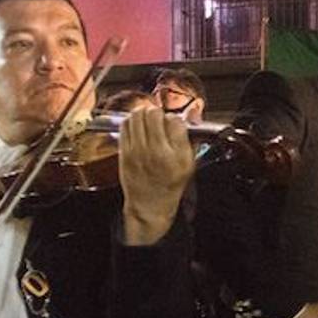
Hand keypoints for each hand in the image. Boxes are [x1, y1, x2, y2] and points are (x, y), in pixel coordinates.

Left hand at [120, 108, 194, 245]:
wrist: (150, 204)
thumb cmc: (170, 184)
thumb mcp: (189, 164)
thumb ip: (191, 138)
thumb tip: (193, 114)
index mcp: (176, 155)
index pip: (175, 121)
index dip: (174, 119)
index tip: (173, 125)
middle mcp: (157, 151)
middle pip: (154, 114)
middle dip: (158, 113)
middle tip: (159, 120)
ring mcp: (137, 151)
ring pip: (137, 115)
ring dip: (143, 113)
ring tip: (148, 121)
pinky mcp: (124, 152)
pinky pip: (125, 125)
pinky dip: (131, 121)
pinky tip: (137, 127)